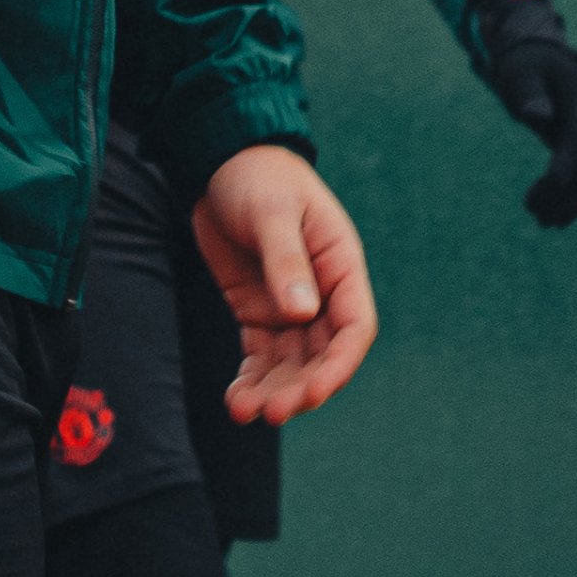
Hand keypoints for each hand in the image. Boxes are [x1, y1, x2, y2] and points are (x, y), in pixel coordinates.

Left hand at [190, 145, 378, 423]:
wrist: (222, 163)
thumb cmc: (258, 178)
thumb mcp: (272, 213)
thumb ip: (287, 262)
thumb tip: (303, 313)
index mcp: (341, 264)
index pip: (354, 326)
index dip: (339, 364)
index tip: (314, 393)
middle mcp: (322, 291)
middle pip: (322, 353)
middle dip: (301, 386)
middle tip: (273, 412)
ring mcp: (290, 304)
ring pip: (291, 362)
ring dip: (273, 390)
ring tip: (244, 411)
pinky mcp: (258, 310)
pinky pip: (261, 355)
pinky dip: (251, 379)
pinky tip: (235, 399)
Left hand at [491, 28, 576, 228]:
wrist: (547, 63)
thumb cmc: (528, 67)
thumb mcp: (522, 73)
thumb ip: (529, 92)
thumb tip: (534, 115)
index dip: (568, 164)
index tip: (545, 189)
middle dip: (567, 195)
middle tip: (533, 213)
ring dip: (573, 204)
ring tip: (542, 221)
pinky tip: (556, 217)